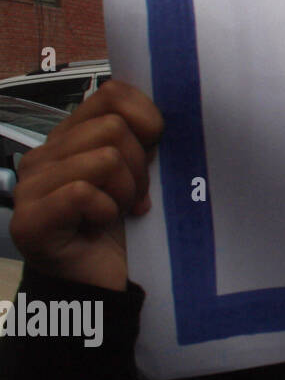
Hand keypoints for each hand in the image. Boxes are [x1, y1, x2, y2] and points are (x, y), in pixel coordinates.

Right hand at [9, 80, 163, 290]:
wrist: (104, 286)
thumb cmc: (125, 228)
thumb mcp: (139, 172)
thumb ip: (141, 138)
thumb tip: (159, 111)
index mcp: (70, 137)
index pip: (111, 94)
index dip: (146, 120)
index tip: (152, 154)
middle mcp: (44, 154)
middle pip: (113, 127)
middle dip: (138, 166)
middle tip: (132, 197)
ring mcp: (31, 185)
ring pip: (105, 157)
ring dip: (124, 191)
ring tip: (117, 212)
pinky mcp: (30, 219)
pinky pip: (84, 192)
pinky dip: (106, 212)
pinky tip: (100, 227)